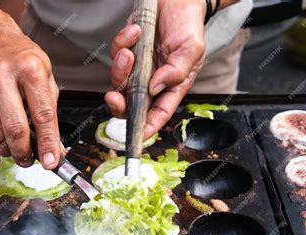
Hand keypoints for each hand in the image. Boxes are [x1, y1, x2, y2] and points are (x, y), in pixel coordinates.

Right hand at [0, 26, 62, 168]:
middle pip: (14, 128)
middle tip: (31, 160)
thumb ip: (51, 112)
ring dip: (8, 150)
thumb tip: (55, 146)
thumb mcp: (46, 77)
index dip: (48, 142)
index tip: (52, 161)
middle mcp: (3, 77)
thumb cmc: (22, 59)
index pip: (42, 114)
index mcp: (30, 70)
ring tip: (17, 150)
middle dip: (24, 152)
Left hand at [105, 0, 206, 138]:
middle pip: (130, 104)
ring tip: (131, 49)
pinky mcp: (127, 50)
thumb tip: (154, 89)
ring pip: (119, 80)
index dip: (146, 128)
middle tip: (113, 96)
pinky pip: (116, 53)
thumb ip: (176, 72)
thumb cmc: (189, 26)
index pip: (156, 114)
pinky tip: (136, 29)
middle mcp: (151, 81)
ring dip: (120, 67)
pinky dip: (122, 42)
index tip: (135, 136)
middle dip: (119, 104)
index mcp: (170, 88)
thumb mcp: (192, 50)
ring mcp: (137, 67)